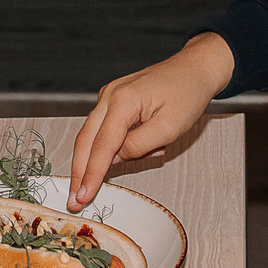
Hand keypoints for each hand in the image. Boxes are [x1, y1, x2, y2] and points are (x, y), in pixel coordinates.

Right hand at [70, 33, 235, 206]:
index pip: (102, 145)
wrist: (194, 68)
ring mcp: (109, 96)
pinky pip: (104, 129)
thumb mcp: (170, 128)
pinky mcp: (114, 100)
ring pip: (91, 135)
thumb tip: (114, 159)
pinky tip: (123, 156)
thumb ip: (138, 146)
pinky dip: (108, 147)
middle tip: (73, 199)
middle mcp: (110, 96)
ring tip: (88, 187)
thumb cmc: (187, 94)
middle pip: (86, 140)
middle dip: (79, 171)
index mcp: (123, 101)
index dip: (92, 173)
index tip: (82, 196)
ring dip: (91, 162)